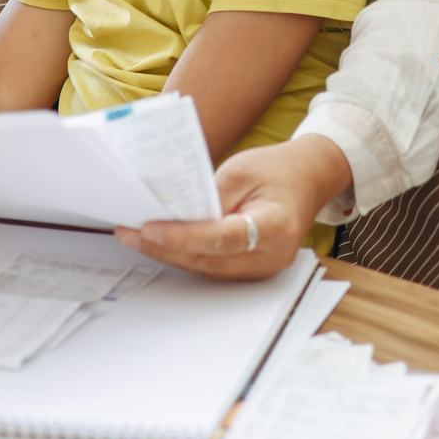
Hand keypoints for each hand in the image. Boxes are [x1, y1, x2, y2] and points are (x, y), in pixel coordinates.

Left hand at [116, 135, 350, 279]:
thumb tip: (174, 216)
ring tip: (136, 237)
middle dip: (165, 247)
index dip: (183, 236)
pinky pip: (213, 266)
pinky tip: (162, 243)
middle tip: (129, 233)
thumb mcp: (242, 169)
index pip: (222, 238)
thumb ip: (210, 196)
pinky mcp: (253, 269)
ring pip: (206, 268)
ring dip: (170, 254)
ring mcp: (264, 267)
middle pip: (209, 259)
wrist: (309, 178)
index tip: (150, 228)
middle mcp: (273, 255)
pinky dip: (186, 255)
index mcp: (277, 226)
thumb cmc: (278, 170)